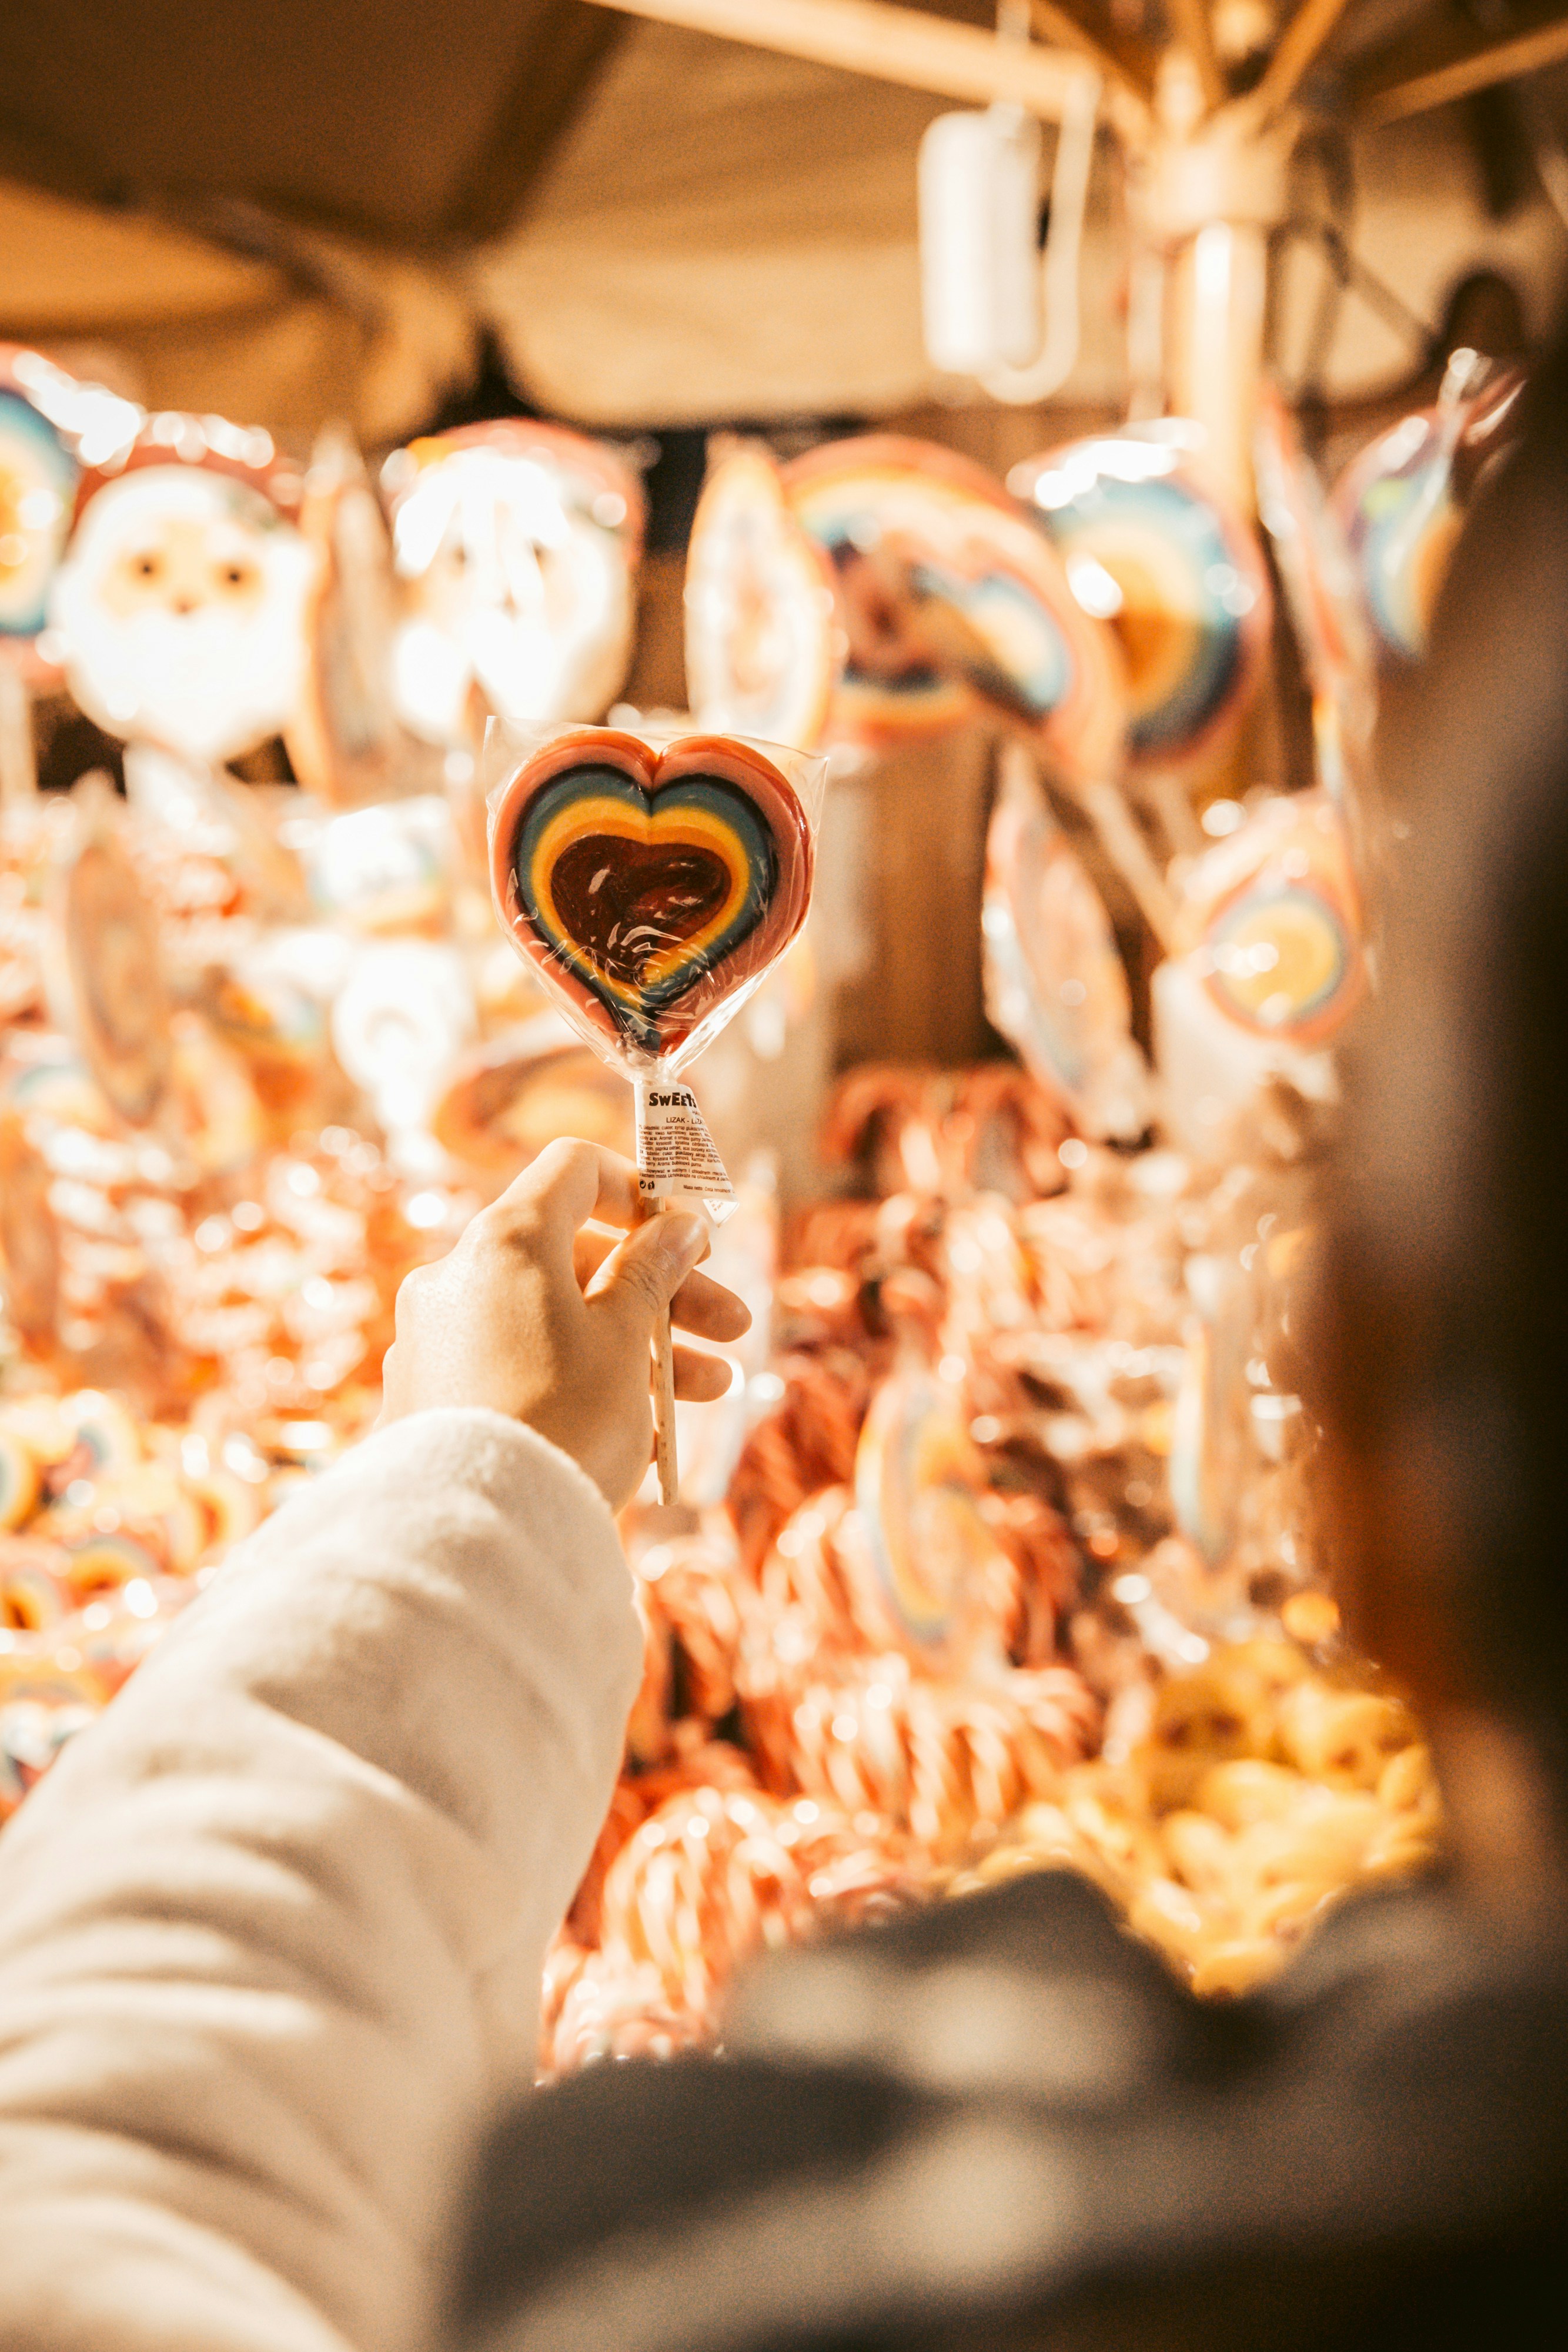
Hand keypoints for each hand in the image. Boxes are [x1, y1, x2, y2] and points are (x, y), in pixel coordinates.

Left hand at [379, 1139, 750, 1508]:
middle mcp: (457, 1277)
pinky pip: (520, 1368)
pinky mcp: (431, 1398)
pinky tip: (643, 1430)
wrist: (473, 1535)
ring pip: (554, 1320)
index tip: (692, 1236)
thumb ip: (651, 1272)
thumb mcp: (626, 1339)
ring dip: (637, 1344)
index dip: (642, 1190)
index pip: (575, 1170)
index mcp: (504, 1241)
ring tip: (711, 1391)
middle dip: (663, 1289)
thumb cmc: (562, 1421)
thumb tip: (676, 1227)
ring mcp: (437, 1339)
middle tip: (733, 1328)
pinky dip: (580, 1380)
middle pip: (575, 1255)